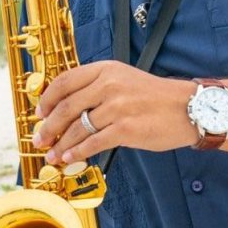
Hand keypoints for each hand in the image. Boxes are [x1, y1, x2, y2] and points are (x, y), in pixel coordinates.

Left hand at [32, 61, 195, 163]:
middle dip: (49, 126)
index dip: (47, 99)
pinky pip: (93, 143)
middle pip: (67, 107)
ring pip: (78, 128)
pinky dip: (78, 152)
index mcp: (106, 69)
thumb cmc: (155, 97)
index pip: (65, 81)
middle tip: (40, 138)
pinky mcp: (125, 129)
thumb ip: (97, 87)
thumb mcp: (124, 79)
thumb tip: (68, 108)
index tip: (40, 112)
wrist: (188, 108)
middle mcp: (109, 85)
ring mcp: (117, 107)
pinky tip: (70, 158)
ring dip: (61, 144)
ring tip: (52, 154)